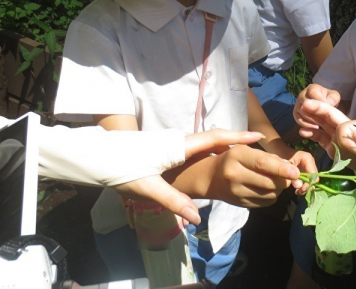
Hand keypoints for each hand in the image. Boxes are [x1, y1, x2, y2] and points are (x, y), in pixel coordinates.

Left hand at [114, 130, 264, 225]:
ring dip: (224, 143)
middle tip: (257, 145)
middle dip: (236, 139)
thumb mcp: (148, 188)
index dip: (238, 138)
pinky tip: (214, 157)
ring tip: (243, 152)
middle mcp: (179, 140)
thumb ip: (174, 202)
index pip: (215, 139)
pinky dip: (211, 147)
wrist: (97, 156)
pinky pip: (196, 144)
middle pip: (214, 136)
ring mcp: (172, 141)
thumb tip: (196, 218)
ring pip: (205, 140)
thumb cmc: (122, 169)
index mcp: (179, 146)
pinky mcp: (166, 146)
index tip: (258, 137)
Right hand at [206, 145, 299, 207]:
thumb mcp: (243, 148)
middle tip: (290, 175)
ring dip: (279, 188)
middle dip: (285, 180)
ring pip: (270, 194)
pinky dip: (272, 196)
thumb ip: (265, 153)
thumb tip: (288, 163)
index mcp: (237, 156)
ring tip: (276, 179)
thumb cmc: (230, 158)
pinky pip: (265, 203)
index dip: (282, 169)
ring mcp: (237, 192)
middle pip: (269, 182)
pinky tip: (267, 188)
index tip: (296, 172)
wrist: (209, 178)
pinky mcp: (241, 204)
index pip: (263, 164)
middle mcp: (235, 175)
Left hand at [274, 146, 317, 194]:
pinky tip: (296, 189)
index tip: (300, 190)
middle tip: (298, 192)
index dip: (308, 183)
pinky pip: (307, 180)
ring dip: (305, 187)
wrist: (277, 151)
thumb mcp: (285, 165)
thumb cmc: (280, 155)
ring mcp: (308, 167)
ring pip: (311, 180)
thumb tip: (299, 186)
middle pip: (314, 178)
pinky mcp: (305, 171)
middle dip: (307, 186)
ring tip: (296, 191)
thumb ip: (292, 176)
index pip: (313, 174)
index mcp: (307, 159)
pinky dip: (303, 186)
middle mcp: (310, 163)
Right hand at [294, 84, 340, 129]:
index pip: (313, 92)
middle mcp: (302, 95)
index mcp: (312, 88)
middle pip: (306, 103)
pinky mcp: (296, 114)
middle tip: (325, 119)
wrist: (322, 106)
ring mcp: (298, 105)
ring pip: (303, 112)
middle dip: (316, 112)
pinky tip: (316, 127)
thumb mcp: (334, 97)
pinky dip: (307, 125)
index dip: (320, 100)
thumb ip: (333, 98)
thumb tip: (328, 102)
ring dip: (313, 119)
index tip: (328, 107)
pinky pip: (299, 120)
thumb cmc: (329, 100)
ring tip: (322, 124)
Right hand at [297, 99, 350, 152]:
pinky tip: (302, 132)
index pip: (337, 117)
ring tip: (300, 114)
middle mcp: (345, 128)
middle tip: (303, 104)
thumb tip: (340, 134)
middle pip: (328, 116)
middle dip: (316, 109)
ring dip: (312, 119)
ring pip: (323, 125)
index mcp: (355, 124)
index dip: (323, 111)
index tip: (311, 106)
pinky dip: (313, 134)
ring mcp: (339, 138)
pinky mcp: (334, 148)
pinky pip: (322, 139)